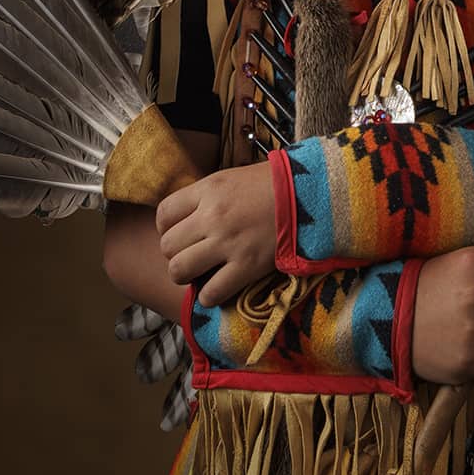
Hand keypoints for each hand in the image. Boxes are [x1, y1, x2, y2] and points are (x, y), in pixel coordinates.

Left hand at [156, 162, 276, 306]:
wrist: (310, 195)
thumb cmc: (271, 185)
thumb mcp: (230, 178)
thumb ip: (205, 196)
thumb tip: (186, 218)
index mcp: (208, 191)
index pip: (163, 214)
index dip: (165, 228)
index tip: (179, 233)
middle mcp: (212, 217)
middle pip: (167, 246)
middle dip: (175, 254)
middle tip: (190, 254)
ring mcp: (228, 244)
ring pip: (179, 270)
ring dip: (185, 275)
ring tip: (198, 273)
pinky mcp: (246, 267)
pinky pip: (211, 293)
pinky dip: (208, 296)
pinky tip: (216, 289)